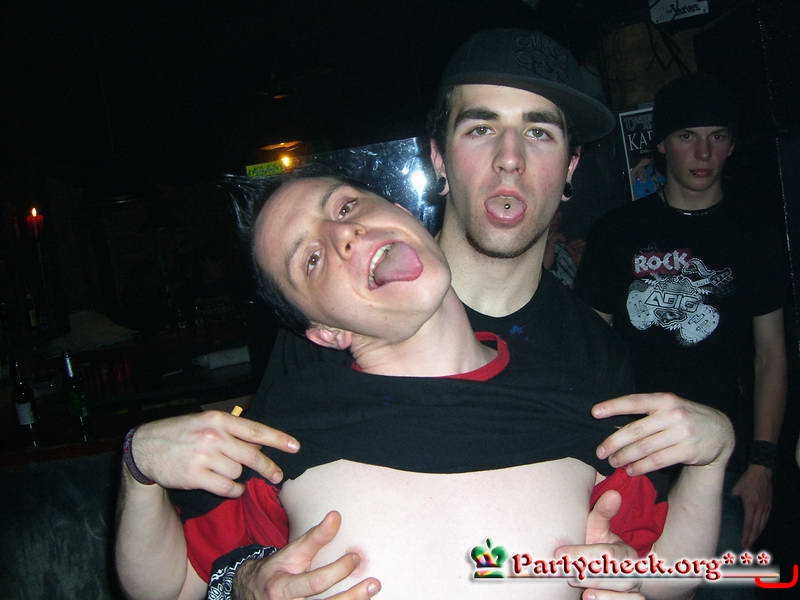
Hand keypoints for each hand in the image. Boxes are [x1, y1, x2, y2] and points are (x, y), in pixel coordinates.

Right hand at [131, 411, 299, 495]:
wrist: (145, 448)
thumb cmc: (180, 433)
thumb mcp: (205, 422)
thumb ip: (230, 430)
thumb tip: (259, 443)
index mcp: (218, 420)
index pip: (256, 430)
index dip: (278, 439)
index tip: (295, 447)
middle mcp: (213, 437)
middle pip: (252, 456)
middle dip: (269, 468)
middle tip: (278, 475)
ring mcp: (204, 457)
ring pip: (238, 473)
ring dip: (238, 477)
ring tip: (226, 473)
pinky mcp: (195, 476)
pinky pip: (226, 488)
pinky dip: (233, 491)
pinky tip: (231, 488)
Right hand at [234, 511, 380, 598]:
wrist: (254, 592)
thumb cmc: (277, 569)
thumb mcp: (291, 552)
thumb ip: (314, 537)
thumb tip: (336, 516)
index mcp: (282, 588)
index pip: (315, 583)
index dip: (337, 571)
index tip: (355, 557)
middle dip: (353, 596)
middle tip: (374, 584)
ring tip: (372, 592)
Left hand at [557, 490, 642, 598]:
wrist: (606, 572)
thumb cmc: (598, 548)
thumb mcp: (597, 531)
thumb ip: (602, 514)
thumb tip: (613, 494)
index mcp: (624, 551)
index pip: (607, 553)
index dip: (583, 553)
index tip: (560, 553)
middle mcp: (632, 572)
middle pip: (617, 575)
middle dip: (592, 575)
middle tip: (567, 573)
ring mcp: (633, 590)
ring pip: (627, 594)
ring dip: (604, 593)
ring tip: (585, 593)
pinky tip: (592, 599)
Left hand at [593, 393, 733, 475]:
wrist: (720, 432)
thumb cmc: (684, 418)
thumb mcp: (669, 407)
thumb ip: (647, 412)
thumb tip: (614, 426)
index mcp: (664, 399)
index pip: (634, 401)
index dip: (613, 406)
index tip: (594, 412)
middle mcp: (673, 414)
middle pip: (635, 430)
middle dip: (614, 442)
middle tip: (600, 452)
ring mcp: (682, 433)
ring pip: (644, 448)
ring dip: (625, 457)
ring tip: (613, 463)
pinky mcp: (688, 451)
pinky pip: (657, 461)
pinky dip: (641, 467)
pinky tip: (631, 470)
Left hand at [732, 464, 772, 548]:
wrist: (761, 472)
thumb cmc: (747, 480)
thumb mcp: (736, 489)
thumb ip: (731, 498)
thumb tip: (725, 504)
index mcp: (751, 506)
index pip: (749, 526)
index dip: (746, 536)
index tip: (742, 544)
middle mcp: (760, 509)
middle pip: (756, 528)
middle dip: (751, 539)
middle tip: (746, 547)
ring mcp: (766, 508)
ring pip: (762, 525)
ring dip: (756, 535)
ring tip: (751, 542)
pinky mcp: (769, 506)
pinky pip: (765, 520)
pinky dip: (761, 527)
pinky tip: (758, 531)